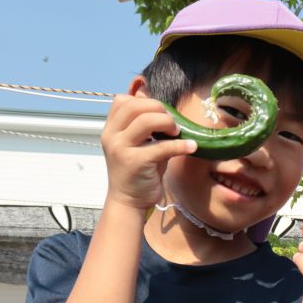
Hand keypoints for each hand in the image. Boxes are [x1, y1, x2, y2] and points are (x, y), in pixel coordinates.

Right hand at [101, 95, 197, 209]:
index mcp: (111, 129)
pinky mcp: (135, 162)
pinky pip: (161, 147)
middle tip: (172, 124)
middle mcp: (112, 136)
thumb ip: (146, 127)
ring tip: (178, 133)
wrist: (128, 201)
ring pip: (146, 121)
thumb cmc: (138, 171)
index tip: (161, 113)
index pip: (123, 100)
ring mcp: (121, 148)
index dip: (146, 101)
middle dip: (159, 109)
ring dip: (168, 123)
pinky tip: (191, 147)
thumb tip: (166, 109)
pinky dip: (180, 145)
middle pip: (135, 106)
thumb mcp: (138, 144)